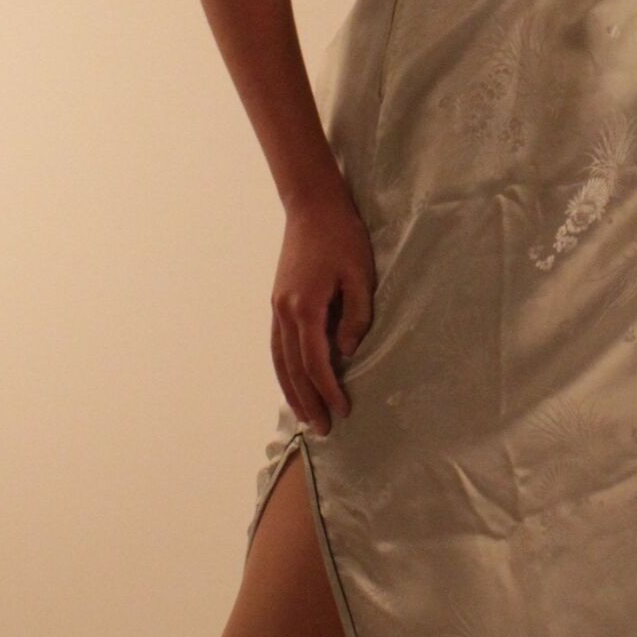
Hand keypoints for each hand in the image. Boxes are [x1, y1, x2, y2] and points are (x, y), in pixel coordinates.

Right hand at [271, 180, 374, 435]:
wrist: (312, 206)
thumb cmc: (343, 237)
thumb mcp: (360, 276)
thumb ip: (355, 317)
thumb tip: (346, 353)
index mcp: (305, 307)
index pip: (316, 362)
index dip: (328, 390)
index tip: (342, 411)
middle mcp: (284, 313)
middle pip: (292, 369)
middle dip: (308, 401)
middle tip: (322, 429)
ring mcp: (276, 308)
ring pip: (279, 361)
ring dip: (291, 391)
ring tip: (304, 417)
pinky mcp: (278, 302)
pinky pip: (276, 346)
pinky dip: (283, 370)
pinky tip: (292, 383)